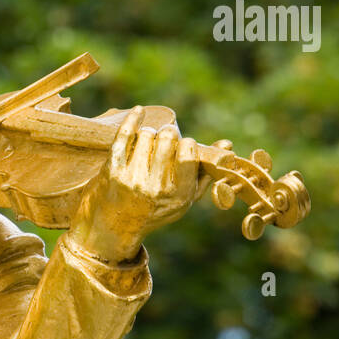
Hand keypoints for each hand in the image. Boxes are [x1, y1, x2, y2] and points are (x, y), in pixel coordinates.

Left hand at [65, 107, 207, 262]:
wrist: (113, 227)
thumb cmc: (154, 210)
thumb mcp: (184, 199)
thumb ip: (205, 173)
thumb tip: (227, 146)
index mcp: (178, 195)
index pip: (188, 153)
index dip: (187, 144)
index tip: (183, 146)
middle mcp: (155, 188)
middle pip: (167, 139)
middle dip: (168, 134)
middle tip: (165, 139)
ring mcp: (132, 179)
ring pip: (147, 136)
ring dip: (149, 133)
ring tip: (148, 142)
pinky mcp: (111, 170)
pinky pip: (124, 136)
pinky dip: (132, 120)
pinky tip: (139, 111)